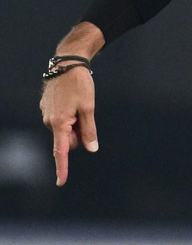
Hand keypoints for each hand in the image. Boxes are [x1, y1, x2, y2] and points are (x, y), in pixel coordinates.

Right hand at [39, 23, 103, 185]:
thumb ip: (89, 130)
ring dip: (73, 123)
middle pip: (68, 139)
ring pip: (64, 129)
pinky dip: (68, 115)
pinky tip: (71, 99)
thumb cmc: (79, 84)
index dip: (62, 167)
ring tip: (78, 103)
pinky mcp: (46, 107)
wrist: (66, 62)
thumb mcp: (88, 107)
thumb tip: (92, 148)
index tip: (61, 182)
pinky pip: (60, 119)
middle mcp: (49, 121)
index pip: (61, 151)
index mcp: (59, 122)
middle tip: (85, 113)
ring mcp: (46, 113)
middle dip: (78, 133)